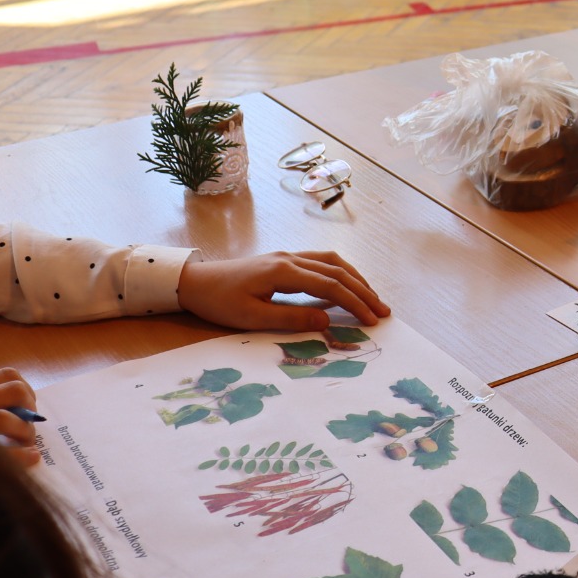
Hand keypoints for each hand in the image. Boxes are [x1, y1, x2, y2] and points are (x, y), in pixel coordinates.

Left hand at [176, 252, 390, 331]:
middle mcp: (290, 258)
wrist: (194, 281)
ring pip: (332, 262)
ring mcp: (287, 256)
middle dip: (364, 291)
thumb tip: (328, 321)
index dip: (355, 303)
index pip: (331, 286)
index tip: (372, 320)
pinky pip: (321, 262)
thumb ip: (291, 318)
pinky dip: (340, 273)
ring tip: (372, 297)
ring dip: (356, 278)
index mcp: (283, 271)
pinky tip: (347, 286)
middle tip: (384, 311)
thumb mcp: (252, 317)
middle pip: (338, 271)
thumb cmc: (218, 302)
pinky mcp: (283, 260)